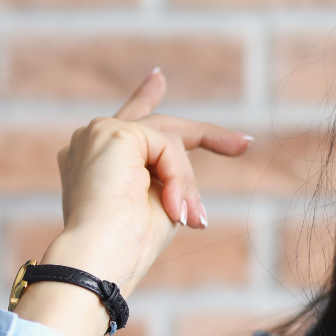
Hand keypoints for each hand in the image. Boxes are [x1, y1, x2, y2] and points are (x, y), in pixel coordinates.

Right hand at [15, 69, 252, 335]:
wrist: (99, 258)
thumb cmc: (128, 243)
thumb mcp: (160, 200)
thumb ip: (168, 172)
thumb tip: (184, 156)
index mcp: (96, 161)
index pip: (125, 120)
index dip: (145, 96)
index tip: (157, 76)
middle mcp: (91, 141)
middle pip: (160, 126)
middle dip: (207, 135)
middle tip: (244, 143)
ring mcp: (98, 132)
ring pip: (170, 142)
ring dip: (185, 184)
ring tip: (187, 218)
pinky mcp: (111, 131)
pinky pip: (168, 146)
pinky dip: (178, 178)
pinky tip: (173, 207)